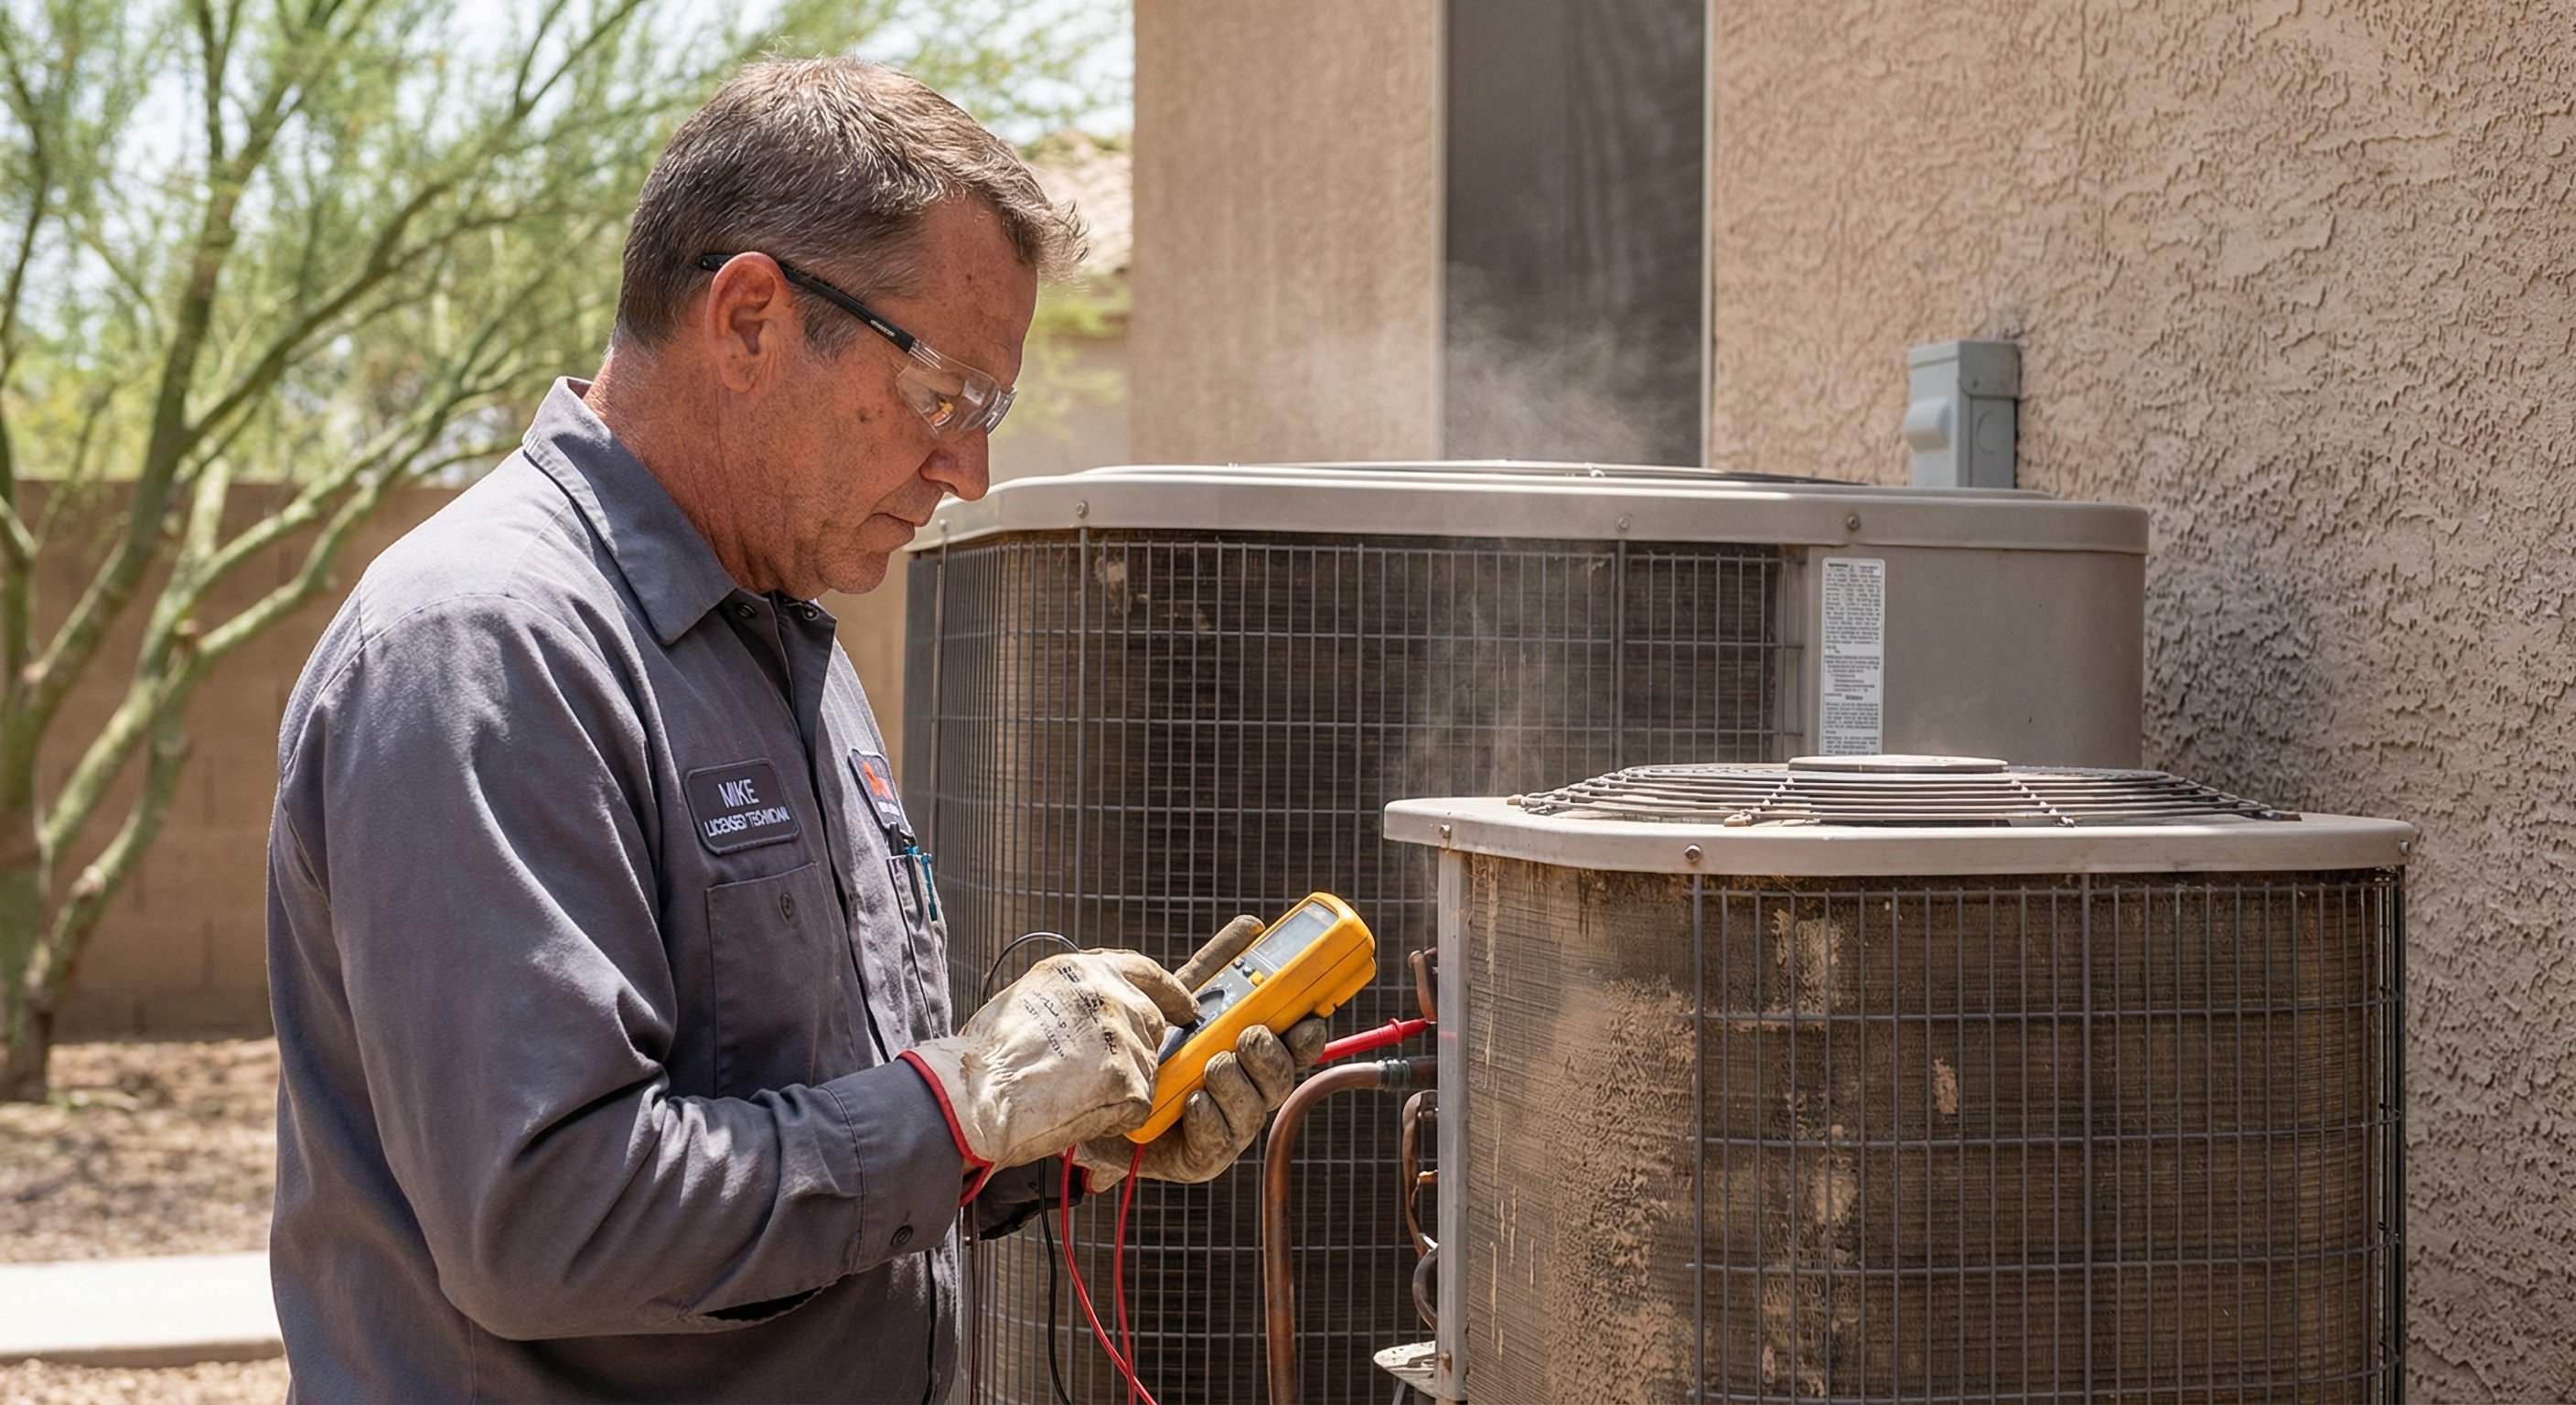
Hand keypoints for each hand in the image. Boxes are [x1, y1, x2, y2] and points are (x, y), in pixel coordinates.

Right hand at [901, 949, 1196, 1192]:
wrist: (976, 1096)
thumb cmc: (986, 1058)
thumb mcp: (1027, 1000)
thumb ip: (1072, 1000)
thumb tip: (1095, 1013)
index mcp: (1081, 971)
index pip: (1143, 970)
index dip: (1170, 991)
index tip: (1187, 1007)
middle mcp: (1108, 995)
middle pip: (1150, 1024)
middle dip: (1135, 1051)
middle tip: (1101, 1076)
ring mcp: (1123, 1037)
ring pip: (1145, 1069)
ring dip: (1118, 1088)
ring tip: (1070, 1096)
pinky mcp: (1129, 1080)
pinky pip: (1138, 1106)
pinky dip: (1115, 1118)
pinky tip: (1077, 1114)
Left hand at [1073, 915, 1332, 1187]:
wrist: (1089, 1094)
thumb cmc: (1146, 1045)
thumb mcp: (1179, 997)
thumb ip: (1218, 965)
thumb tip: (1252, 927)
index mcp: (1250, 1054)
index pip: (1294, 1046)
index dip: (1308, 1035)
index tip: (1305, 1020)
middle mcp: (1245, 1091)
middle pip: (1281, 1079)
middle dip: (1271, 1058)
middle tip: (1250, 1037)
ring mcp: (1225, 1126)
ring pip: (1253, 1111)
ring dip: (1238, 1086)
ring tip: (1213, 1067)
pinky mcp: (1198, 1158)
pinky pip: (1217, 1142)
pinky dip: (1209, 1118)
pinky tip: (1194, 1102)